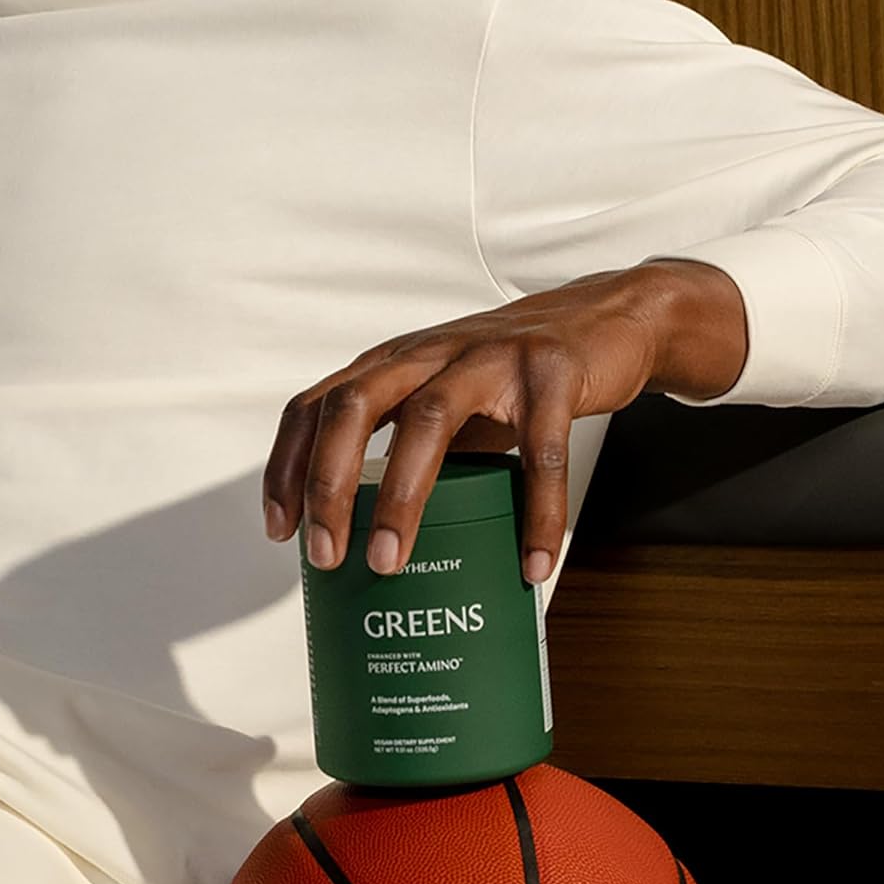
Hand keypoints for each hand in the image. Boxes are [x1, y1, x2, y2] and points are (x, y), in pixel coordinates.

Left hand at [262, 259, 746, 584]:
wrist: (604, 319)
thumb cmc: (509, 372)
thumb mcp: (441, 396)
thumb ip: (404, 443)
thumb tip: (367, 534)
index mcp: (393, 363)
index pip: (316, 405)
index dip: (287, 464)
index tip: (280, 528)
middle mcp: (430, 353)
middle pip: (354, 407)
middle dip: (328, 483)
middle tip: (326, 555)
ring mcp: (490, 358)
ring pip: (429, 420)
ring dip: (401, 495)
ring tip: (390, 561)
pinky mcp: (551, 373)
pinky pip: (540, 452)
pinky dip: (536, 514)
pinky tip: (531, 564)